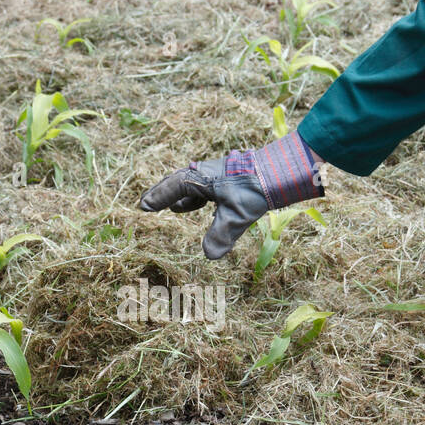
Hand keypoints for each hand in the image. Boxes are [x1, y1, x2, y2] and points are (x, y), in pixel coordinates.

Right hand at [139, 133, 323, 259]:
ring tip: (176, 209)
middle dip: (165, 194)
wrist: (281, 168)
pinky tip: (206, 205)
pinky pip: (208, 187)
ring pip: (194, 185)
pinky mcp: (231, 177)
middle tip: (149, 203)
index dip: (157, 198)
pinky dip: (201, 197)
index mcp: (199, 178)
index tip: (143, 207)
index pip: (172, 188)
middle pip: (178, 183)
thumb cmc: (255, 188)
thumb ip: (220, 236)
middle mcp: (205, 172)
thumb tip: (209, 256)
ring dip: (184, 196)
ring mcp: (218, 173)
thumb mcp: (235, 216)